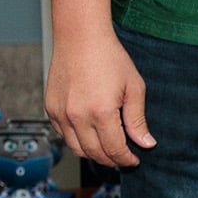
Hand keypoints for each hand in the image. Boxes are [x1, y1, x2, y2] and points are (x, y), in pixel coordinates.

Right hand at [44, 25, 156, 166]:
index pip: (114, 150)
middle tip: (123, 157)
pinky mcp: (51, 109)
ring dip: (93, 154)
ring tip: (108, 149)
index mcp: (102, 113)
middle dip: (111, 160)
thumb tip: (146, 143)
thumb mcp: (134, 87)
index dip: (126, 159)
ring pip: (76, 148)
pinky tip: (90, 134)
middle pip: (95, 154)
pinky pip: (64, 135)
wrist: (81, 37)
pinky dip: (77, 140)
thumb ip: (138, 119)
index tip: (135, 160)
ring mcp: (61, 115)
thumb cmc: (110, 58)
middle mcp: (78, 117)